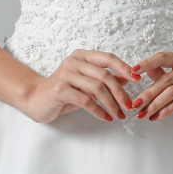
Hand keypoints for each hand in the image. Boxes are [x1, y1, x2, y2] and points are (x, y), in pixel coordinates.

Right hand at [21, 49, 139, 124]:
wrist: (35, 99)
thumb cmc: (63, 91)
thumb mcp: (86, 84)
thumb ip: (104, 80)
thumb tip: (127, 79)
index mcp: (81, 56)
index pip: (107, 58)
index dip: (124, 68)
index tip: (137, 79)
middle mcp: (73, 62)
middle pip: (105, 75)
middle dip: (120, 92)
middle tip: (129, 106)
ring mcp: (65, 75)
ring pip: (97, 88)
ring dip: (112, 104)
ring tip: (119, 114)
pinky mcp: (60, 90)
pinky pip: (85, 101)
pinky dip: (99, 111)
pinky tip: (106, 117)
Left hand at [130, 51, 172, 128]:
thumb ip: (161, 74)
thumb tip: (142, 70)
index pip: (163, 57)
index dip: (147, 63)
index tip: (133, 71)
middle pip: (165, 79)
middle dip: (147, 93)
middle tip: (135, 104)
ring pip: (171, 92)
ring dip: (155, 104)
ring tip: (143, 114)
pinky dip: (166, 110)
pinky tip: (156, 117)